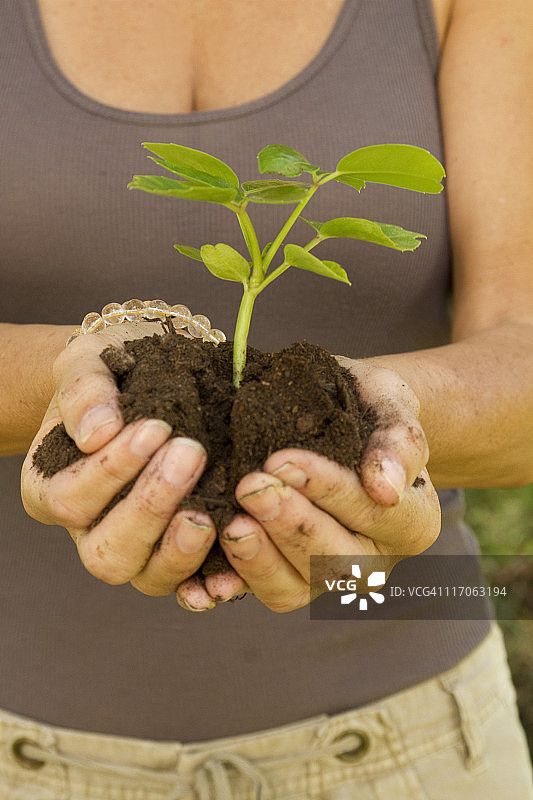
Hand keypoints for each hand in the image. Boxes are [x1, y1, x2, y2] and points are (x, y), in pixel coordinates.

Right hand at [21, 326, 216, 595]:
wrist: (148, 379)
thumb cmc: (111, 372)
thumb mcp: (88, 363)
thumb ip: (84, 392)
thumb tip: (97, 433)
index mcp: (51, 488)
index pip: (72, 499)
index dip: (112, 470)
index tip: (155, 427)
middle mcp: (89, 530)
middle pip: (108, 553)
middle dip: (151, 507)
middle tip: (190, 453)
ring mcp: (136, 550)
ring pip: (149, 577)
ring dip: (181, 550)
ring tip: (211, 513)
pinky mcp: (177, 552)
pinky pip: (192, 583)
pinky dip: (213, 581)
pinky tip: (234, 564)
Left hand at [178, 360, 439, 612]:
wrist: (340, 416)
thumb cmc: (369, 405)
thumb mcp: (392, 403)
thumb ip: (398, 441)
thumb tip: (385, 488)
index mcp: (412, 521)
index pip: (372, 511)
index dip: (326, 488)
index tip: (281, 459)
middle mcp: (373, 560)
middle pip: (335, 560)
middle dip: (289, 525)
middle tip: (250, 487)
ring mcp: (327, 575)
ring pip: (295, 588)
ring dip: (260, 559)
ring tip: (230, 525)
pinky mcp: (287, 577)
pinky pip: (260, 592)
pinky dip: (231, 586)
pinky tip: (202, 581)